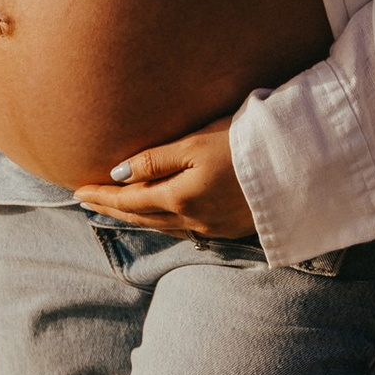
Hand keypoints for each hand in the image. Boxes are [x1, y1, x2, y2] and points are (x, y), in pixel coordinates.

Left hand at [72, 121, 254, 239]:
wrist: (297, 166)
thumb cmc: (245, 145)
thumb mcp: (197, 143)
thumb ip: (156, 159)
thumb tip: (118, 174)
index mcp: (179, 198)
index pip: (128, 200)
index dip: (101, 196)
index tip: (77, 191)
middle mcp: (192, 219)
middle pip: (141, 218)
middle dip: (112, 209)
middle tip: (88, 201)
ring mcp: (212, 228)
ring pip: (161, 227)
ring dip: (136, 218)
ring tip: (117, 209)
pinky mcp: (230, 229)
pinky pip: (184, 230)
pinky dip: (162, 224)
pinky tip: (159, 217)